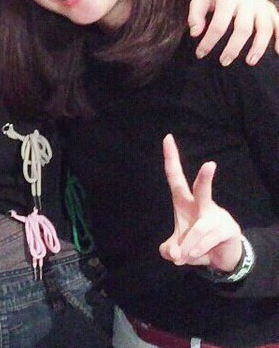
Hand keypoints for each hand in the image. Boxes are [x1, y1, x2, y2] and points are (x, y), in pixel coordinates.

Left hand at [158, 134, 243, 271]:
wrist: (220, 259)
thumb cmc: (195, 245)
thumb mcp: (176, 250)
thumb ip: (169, 251)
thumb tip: (173, 253)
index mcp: (185, 202)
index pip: (176, 177)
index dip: (171, 159)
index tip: (167, 138)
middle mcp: (203, 205)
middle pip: (203, 190)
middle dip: (205, 178)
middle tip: (210, 164)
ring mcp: (218, 216)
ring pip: (200, 228)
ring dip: (188, 245)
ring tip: (183, 255)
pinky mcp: (230, 229)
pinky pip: (209, 239)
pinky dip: (198, 249)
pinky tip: (196, 254)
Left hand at [189, 0, 278, 65]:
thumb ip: (195, 15)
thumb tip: (195, 34)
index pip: (219, 24)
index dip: (209, 41)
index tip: (201, 54)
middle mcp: (247, 1)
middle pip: (243, 29)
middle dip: (234, 48)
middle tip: (224, 62)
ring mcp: (261, 5)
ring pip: (265, 28)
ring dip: (258, 47)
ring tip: (250, 61)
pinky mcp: (269, 8)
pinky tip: (278, 51)